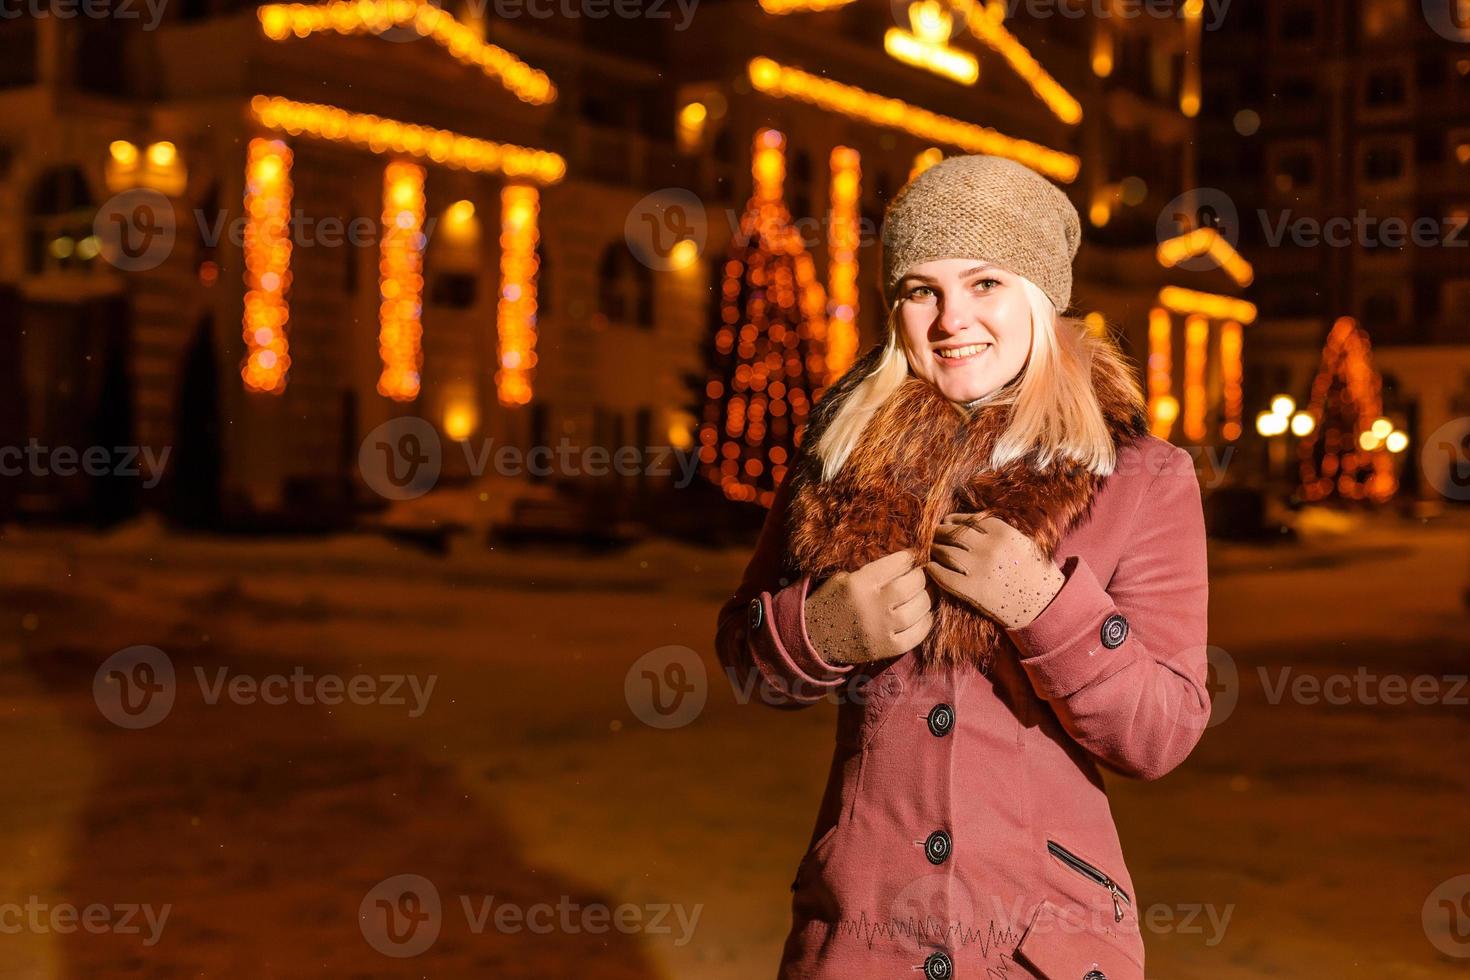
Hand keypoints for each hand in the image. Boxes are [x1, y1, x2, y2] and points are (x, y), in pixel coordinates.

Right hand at [804, 550, 934, 664]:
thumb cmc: (831, 601)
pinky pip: (917, 635)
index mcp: (859, 583)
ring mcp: (881, 629)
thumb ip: (871, 569)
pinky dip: (925, 623)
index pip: (897, 564)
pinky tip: (923, 615)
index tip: (913, 557)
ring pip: (919, 609)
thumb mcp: (843, 578)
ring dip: (927, 598)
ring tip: (925, 593)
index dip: (910, 558)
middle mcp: (872, 605)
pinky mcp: (886, 648)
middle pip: (912, 585)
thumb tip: (904, 561)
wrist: (814, 638)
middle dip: (920, 577)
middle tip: (920, 575)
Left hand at [926, 513, 1064, 630]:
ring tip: (932, 550)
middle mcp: (988, 546)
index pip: (965, 520)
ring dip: (934, 550)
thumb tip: (968, 522)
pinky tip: (930, 568)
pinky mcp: (972, 589)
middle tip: (934, 536)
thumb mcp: (1021, 541)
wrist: (1046, 604)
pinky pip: (943, 576)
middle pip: (951, 533)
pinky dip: (933, 570)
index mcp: (1001, 531)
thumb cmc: (1034, 571)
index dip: (952, 521)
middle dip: (939, 533)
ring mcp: (979, 568)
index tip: (946, 523)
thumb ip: (997, 531)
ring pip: (944, 551)